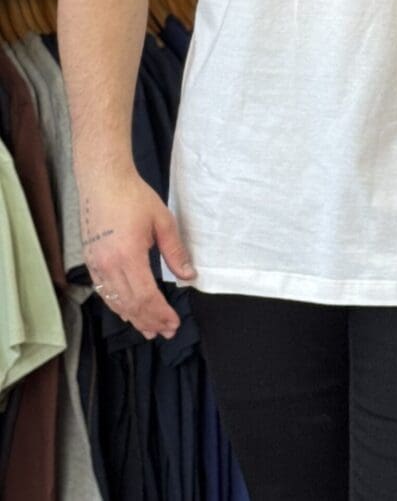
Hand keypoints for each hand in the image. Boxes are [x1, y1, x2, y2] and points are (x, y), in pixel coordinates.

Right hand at [80, 169, 196, 339]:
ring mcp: (96, 265)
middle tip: (166, 331)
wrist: (103, 181)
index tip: (173, 323)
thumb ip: (175, 252)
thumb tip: (189, 275)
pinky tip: (129, 313)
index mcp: (129, 256)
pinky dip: (118, 307)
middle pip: (131, 305)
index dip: (161, 313)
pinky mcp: (90, 262)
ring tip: (150, 330)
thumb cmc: (134, 197)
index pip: (146, 296)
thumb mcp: (162, 221)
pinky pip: (104, 293)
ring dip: (134, 319)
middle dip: (150, 321)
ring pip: (116, 303)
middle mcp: (109, 265)